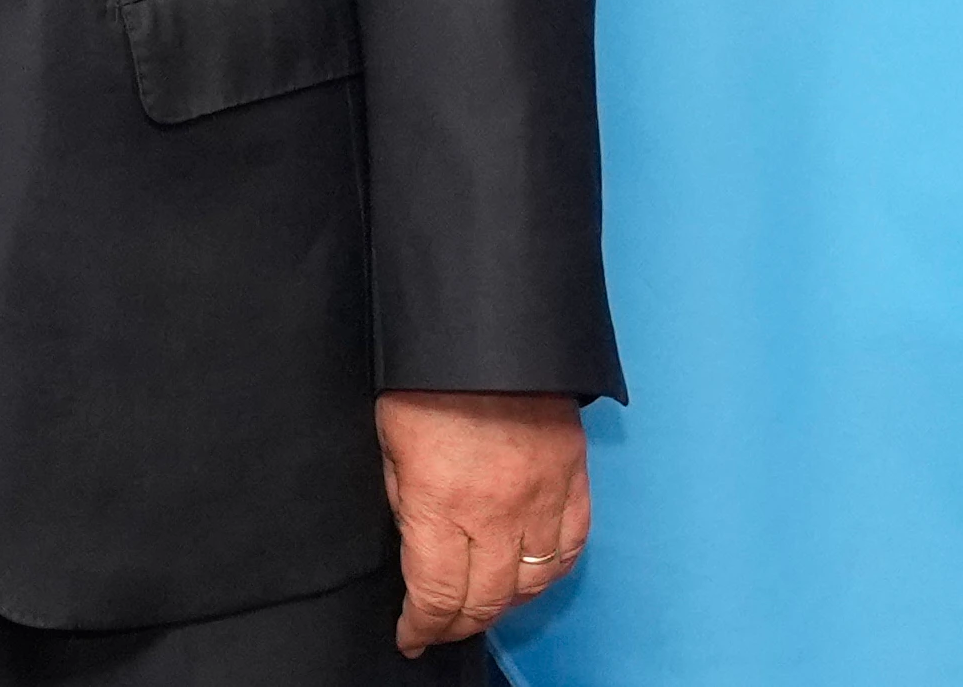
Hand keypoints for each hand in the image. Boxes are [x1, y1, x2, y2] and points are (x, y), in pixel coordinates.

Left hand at [376, 390, 589, 653]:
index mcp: (441, 503)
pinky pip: (572, 547)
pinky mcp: (574, 480)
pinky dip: (552, 573)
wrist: (488, 326)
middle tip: (440, 628)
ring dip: (505, 604)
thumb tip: (415, 542)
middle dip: (459, 624)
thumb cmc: (425, 378)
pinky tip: (531, 577)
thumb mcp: (389, 442)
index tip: (411, 636)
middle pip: (487, 600)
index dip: (423, 627)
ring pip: (533, 584)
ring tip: (481, 606)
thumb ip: (404, 499)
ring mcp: (543, 499)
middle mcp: (498, 513)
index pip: (437, 595)